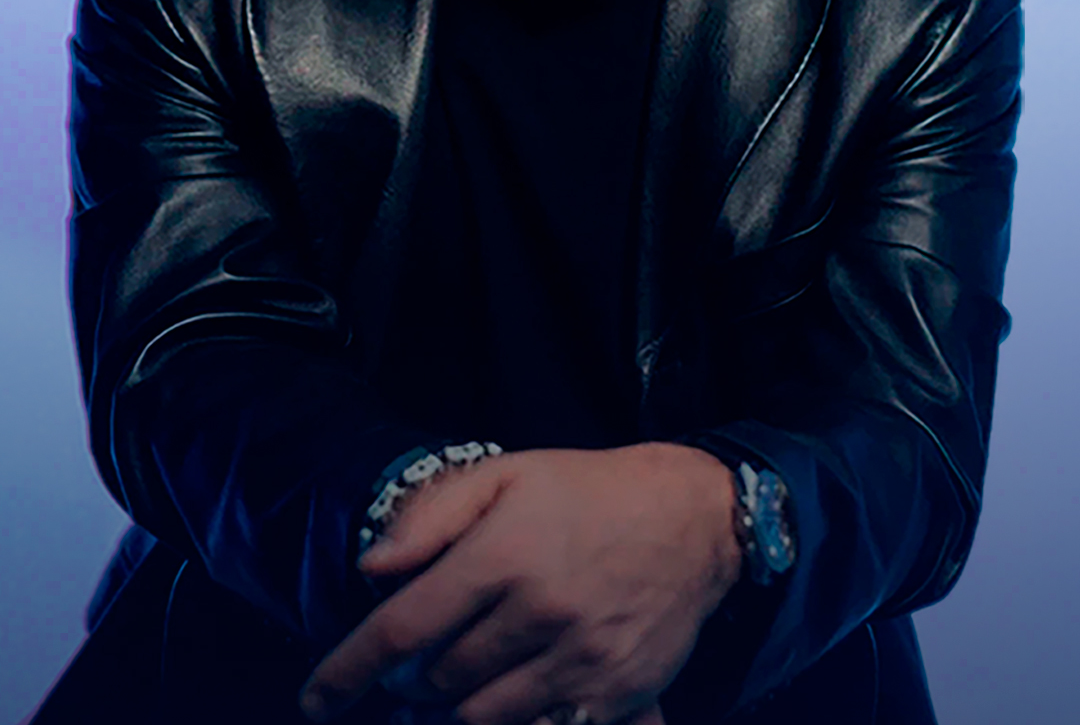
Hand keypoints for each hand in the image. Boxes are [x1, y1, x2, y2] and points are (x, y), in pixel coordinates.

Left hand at [300, 442, 740, 724]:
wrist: (690, 518)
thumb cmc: (587, 490)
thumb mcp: (508, 473)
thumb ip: (434, 514)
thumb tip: (372, 567)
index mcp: (503, 554)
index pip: (403, 629)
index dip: (348, 670)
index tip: (316, 697)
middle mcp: (538, 612)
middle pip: (437, 680)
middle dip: (413, 676)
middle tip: (422, 656)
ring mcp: (577, 660)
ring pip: (480, 717)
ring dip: (455, 703)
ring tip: (459, 674)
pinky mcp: (612, 694)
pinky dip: (511, 720)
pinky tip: (509, 692)